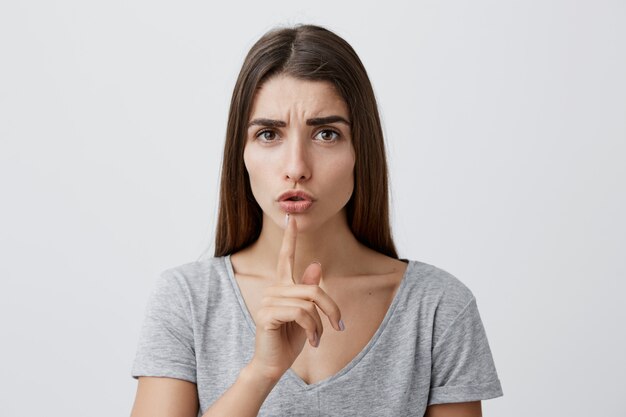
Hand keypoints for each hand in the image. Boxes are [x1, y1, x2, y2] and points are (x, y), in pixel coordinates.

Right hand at [248, 214, 343, 381]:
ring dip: (321, 324)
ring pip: (309, 303)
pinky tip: (312, 341)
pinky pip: (301, 313)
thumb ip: (309, 290)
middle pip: (313, 289)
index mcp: (283, 286)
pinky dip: (313, 329)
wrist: (273, 364)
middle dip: (331, 309)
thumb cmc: (290, 338)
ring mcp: (269, 301)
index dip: (290, 238)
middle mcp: (274, 290)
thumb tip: (316, 265)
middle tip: (338, 326)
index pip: (286, 257)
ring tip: (318, 338)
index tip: (292, 218)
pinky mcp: (267, 315)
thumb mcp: (307, 314)